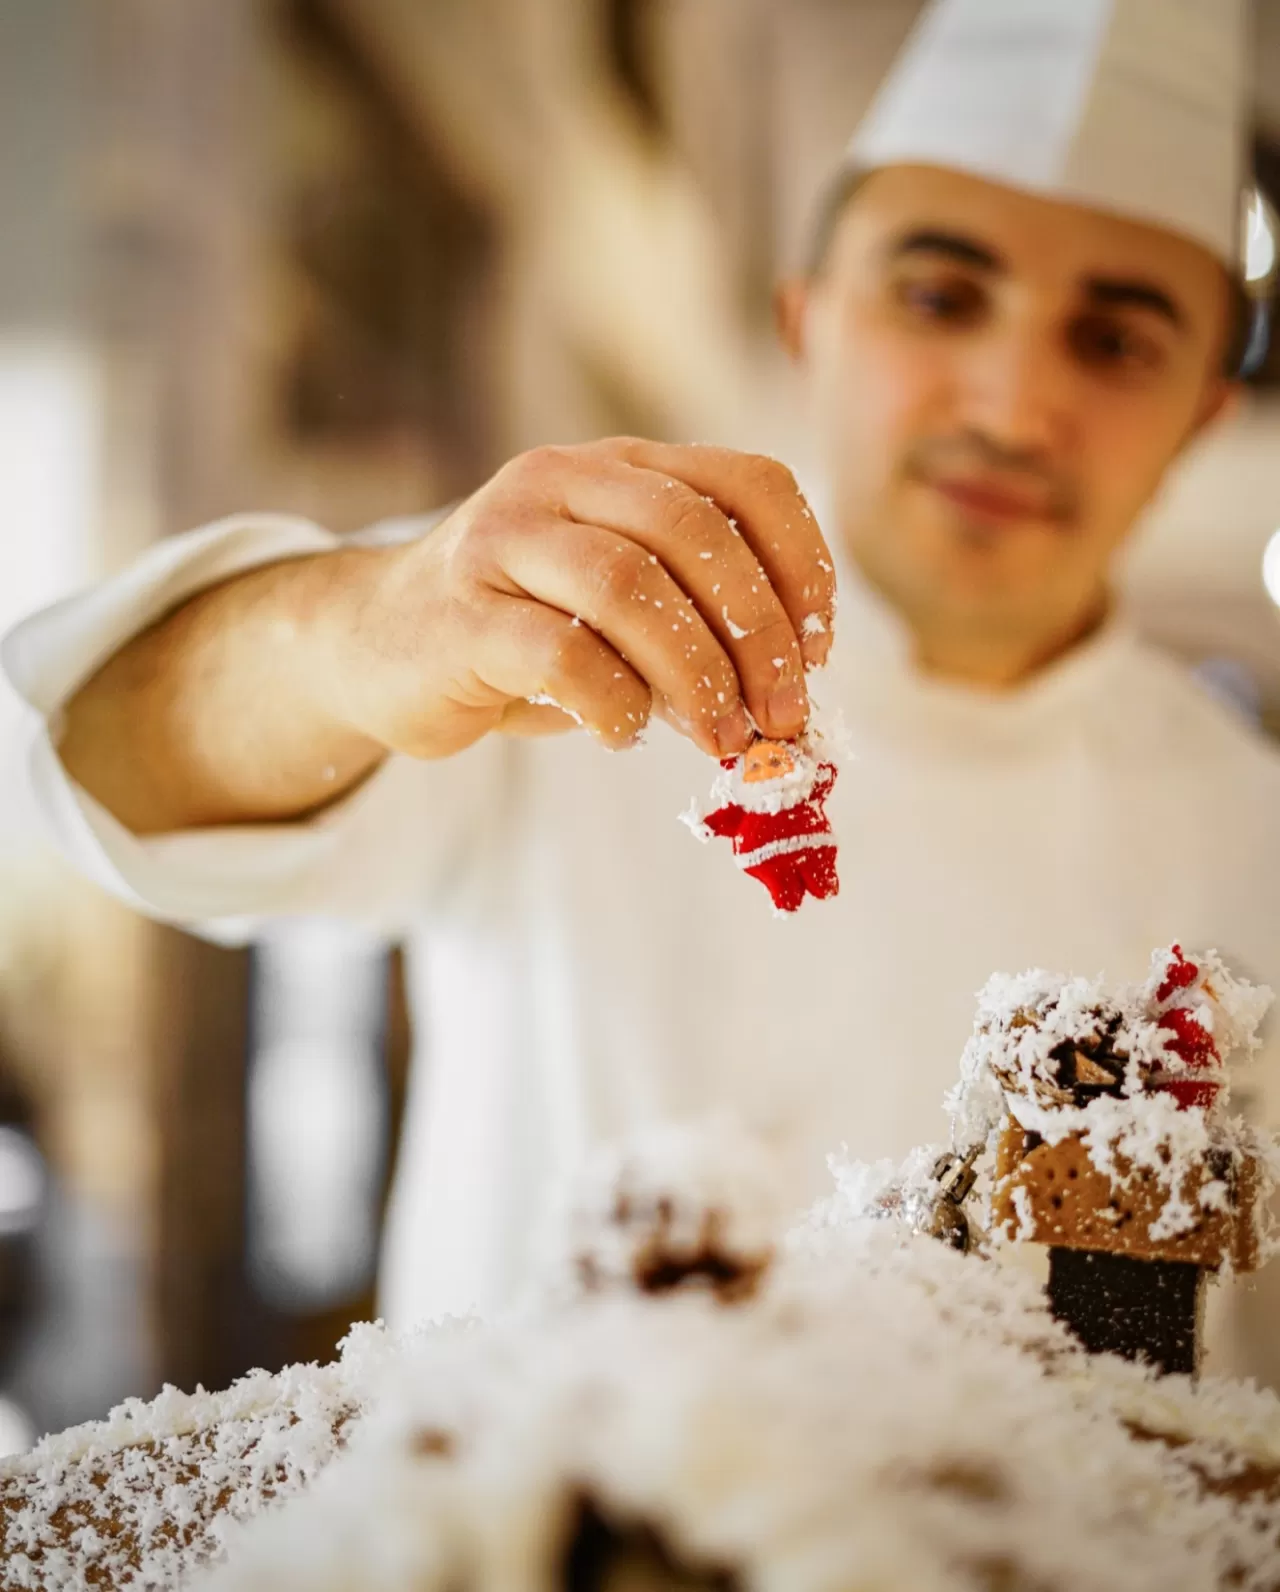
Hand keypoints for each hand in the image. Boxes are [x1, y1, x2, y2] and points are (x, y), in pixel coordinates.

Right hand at [323, 438, 835, 760]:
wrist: (373, 643)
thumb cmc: (520, 630)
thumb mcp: (620, 611)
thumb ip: (695, 630)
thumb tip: (784, 701)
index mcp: (622, 468)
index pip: (747, 481)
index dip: (802, 564)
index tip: (819, 651)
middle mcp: (562, 481)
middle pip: (694, 532)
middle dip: (757, 634)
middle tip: (780, 717)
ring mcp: (502, 538)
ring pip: (628, 587)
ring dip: (696, 676)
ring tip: (717, 738)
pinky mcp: (459, 613)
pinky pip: (559, 653)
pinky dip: (614, 703)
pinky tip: (624, 733)